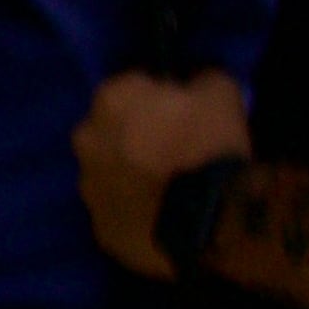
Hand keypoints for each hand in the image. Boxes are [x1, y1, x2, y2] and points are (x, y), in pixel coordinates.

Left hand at [74, 70, 251, 276]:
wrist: (210, 225)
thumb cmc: (211, 149)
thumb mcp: (222, 94)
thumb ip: (202, 81)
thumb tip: (196, 84)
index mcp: (110, 99)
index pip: (133, 88)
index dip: (161, 102)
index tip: (186, 117)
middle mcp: (87, 138)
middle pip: (114, 130)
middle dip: (139, 136)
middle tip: (177, 153)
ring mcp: (88, 186)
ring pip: (111, 172)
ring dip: (133, 175)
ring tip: (171, 189)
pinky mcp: (100, 228)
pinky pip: (119, 211)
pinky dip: (137, 211)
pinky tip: (164, 216)